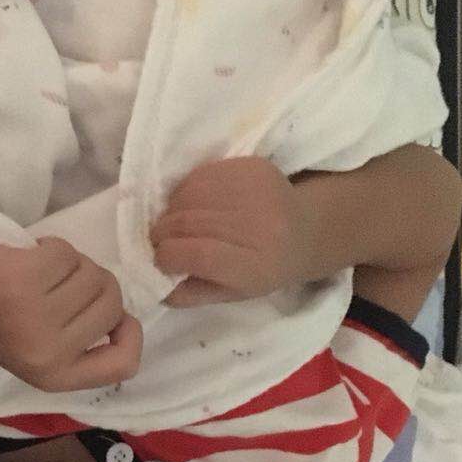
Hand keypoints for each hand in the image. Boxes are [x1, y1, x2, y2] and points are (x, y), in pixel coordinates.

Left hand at [0, 238, 142, 392]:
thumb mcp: (37, 350)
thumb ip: (80, 342)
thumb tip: (125, 317)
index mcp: (55, 377)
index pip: (124, 364)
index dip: (130, 335)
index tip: (116, 319)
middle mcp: (50, 354)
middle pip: (113, 304)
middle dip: (94, 284)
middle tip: (56, 284)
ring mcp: (37, 317)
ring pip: (93, 274)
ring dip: (70, 263)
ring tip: (37, 273)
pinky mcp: (24, 282)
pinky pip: (68, 253)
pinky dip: (51, 247)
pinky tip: (26, 258)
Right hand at [151, 157, 314, 306]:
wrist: (306, 230)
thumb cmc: (265, 268)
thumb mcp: (233, 292)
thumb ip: (192, 294)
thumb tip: (155, 287)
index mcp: (255, 265)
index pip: (199, 255)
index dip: (169, 256)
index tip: (160, 260)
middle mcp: (258, 225)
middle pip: (189, 223)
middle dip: (162, 234)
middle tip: (158, 241)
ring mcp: (256, 191)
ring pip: (188, 196)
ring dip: (170, 211)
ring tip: (174, 223)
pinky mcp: (252, 167)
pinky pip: (199, 175)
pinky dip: (185, 191)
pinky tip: (192, 203)